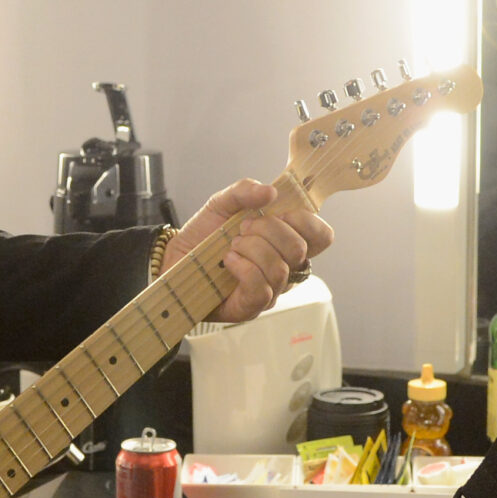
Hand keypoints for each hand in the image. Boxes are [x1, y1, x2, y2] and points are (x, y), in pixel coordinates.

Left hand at [161, 179, 333, 325]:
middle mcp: (285, 267)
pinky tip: (228, 261)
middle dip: (268, 230)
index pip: (321, 236)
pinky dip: (243, 268)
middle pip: (300, 249)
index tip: (278, 212)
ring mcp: (271, 290)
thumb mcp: (222, 203)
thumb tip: (271, 191)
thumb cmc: (204, 235)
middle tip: (242, 228)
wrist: (175, 258)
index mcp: (286, 241)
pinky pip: (261, 289)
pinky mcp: (251, 307)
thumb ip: (245, 190)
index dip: (304, 221)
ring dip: (251, 249)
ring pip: (279, 268)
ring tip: (231, 246)